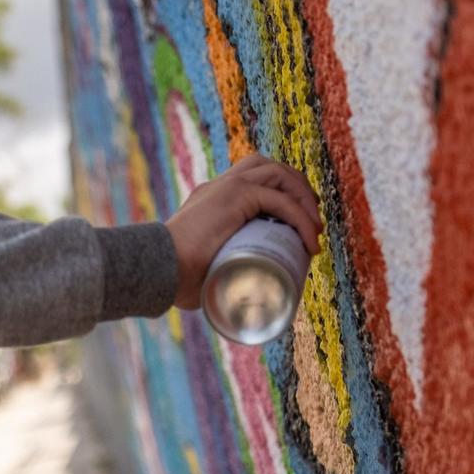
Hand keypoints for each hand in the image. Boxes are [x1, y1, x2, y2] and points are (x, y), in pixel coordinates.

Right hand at [164, 155, 321, 309]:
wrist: (159, 269)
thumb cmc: (175, 281)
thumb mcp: (201, 272)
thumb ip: (213, 280)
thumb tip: (226, 306)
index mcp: (212, 198)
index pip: (253, 178)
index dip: (281, 192)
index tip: (299, 224)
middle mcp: (220, 186)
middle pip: (269, 167)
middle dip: (298, 188)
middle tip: (312, 222)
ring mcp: (227, 187)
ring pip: (279, 175)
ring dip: (304, 199)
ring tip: (314, 231)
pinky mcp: (235, 195)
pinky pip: (279, 199)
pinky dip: (300, 217)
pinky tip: (309, 238)